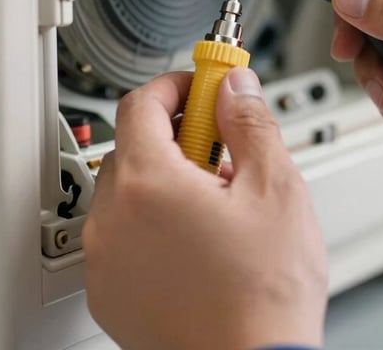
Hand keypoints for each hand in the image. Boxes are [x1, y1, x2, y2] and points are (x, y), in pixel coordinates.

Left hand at [84, 68, 326, 349]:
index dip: (176, 86)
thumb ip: (250, 122)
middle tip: (222, 146)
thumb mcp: (276, 189)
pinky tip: (199, 238)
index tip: (200, 87)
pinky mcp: (111, 294)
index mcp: (148, 185)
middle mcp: (113, 221)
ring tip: (219, 201)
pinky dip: (153, 222)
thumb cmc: (264, 297)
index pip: (142, 103)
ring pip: (128, 191)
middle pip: (133, 145)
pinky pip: (123, 235)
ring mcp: (107, 262)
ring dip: (167, 179)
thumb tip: (236, 87)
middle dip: (178, 135)